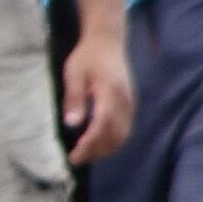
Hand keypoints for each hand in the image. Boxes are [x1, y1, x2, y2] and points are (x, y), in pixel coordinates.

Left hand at [62, 28, 138, 166]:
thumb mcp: (74, 74)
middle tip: (76, 158)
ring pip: (123, 135)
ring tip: (85, 154)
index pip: (102, 126)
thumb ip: (74, 99)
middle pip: (115, 135)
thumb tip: (72, 124)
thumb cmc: (87, 57)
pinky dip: (113, 141)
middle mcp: (125, 101)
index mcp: (110, 93)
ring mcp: (130, 104)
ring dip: (106, 149)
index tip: (74, 156)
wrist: (107, 42)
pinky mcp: (130, 104)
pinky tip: (98, 144)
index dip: (90, 145)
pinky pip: (126, 129)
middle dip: (97, 151)